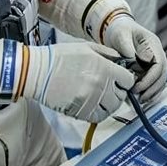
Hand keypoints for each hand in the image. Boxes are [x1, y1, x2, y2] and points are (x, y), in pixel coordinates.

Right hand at [17, 42, 134, 122]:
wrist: (38, 71)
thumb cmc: (60, 57)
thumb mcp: (87, 47)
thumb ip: (107, 53)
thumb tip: (121, 60)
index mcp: (105, 68)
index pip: (128, 80)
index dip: (125, 79)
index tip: (120, 79)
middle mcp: (101, 86)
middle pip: (121, 96)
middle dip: (118, 92)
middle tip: (110, 88)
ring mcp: (91, 100)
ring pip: (111, 109)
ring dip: (109, 104)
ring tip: (101, 97)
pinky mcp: (80, 111)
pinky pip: (98, 117)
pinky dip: (99, 113)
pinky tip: (93, 105)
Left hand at [102, 16, 166, 101]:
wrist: (119, 29)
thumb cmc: (121, 29)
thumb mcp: (121, 34)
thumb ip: (127, 48)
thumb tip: (132, 63)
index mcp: (153, 45)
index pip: (159, 64)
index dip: (150, 78)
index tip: (138, 86)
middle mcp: (157, 55)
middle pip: (162, 75)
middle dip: (152, 89)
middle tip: (139, 98)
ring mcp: (153, 63)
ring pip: (159, 81)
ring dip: (151, 93)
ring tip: (140, 101)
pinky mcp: (147, 70)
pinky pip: (152, 83)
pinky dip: (148, 92)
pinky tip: (140, 99)